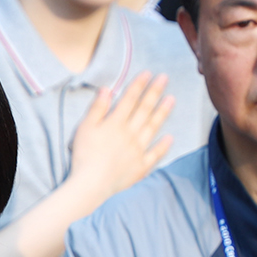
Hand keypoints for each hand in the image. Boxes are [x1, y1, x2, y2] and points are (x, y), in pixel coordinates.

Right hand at [67, 71, 175, 202]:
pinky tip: (170, 137)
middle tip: (165, 78)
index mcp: (116, 123)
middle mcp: (130, 133)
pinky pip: (155, 154)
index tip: (148, 73)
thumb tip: (107, 89)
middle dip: (155, 92)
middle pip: (145, 109)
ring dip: (163, 112)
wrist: (91, 183)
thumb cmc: (84, 154)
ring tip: (172, 99)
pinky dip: (163, 146)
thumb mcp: (85, 127)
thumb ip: (97, 108)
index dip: (139, 85)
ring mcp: (138, 150)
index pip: (130, 99)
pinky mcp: (141, 166)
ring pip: (153, 127)